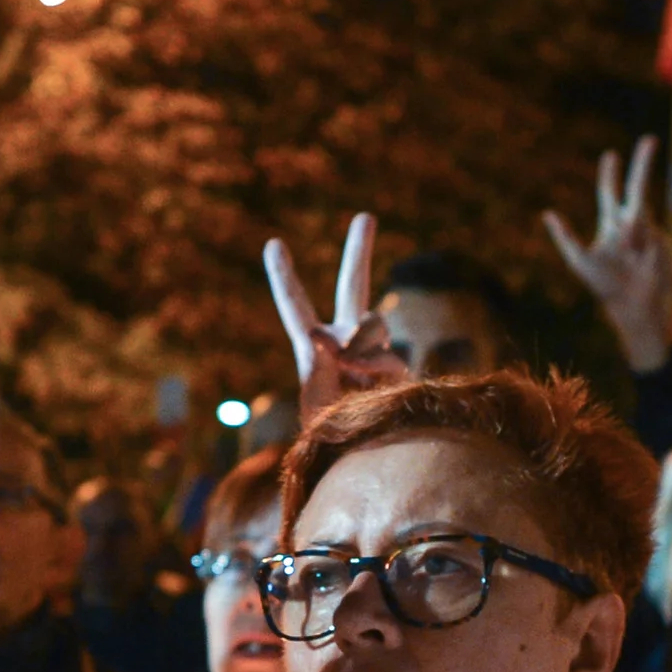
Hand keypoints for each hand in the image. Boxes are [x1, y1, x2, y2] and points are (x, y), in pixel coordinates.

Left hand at [264, 214, 406, 421]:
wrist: (360, 455)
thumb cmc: (326, 434)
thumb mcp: (312, 402)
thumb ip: (318, 366)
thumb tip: (330, 338)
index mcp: (314, 346)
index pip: (296, 307)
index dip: (285, 277)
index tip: (274, 244)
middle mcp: (346, 341)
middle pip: (354, 287)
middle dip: (359, 251)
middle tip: (366, 216)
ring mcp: (374, 350)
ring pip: (373, 325)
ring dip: (361, 348)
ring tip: (352, 382)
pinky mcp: (397, 366)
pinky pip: (387, 357)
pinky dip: (377, 373)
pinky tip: (372, 394)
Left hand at [543, 134, 671, 373]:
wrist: (633, 304)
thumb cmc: (604, 284)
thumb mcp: (578, 259)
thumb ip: (564, 235)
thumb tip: (547, 213)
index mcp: (611, 224)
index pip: (609, 193)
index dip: (610, 174)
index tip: (611, 154)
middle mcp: (631, 223)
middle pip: (637, 187)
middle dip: (643, 164)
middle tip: (650, 138)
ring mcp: (650, 230)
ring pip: (640, 216)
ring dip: (632, 233)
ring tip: (629, 255)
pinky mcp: (663, 239)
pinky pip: (648, 233)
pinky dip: (640, 244)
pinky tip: (639, 260)